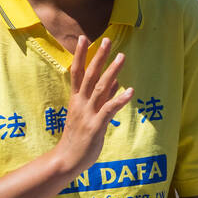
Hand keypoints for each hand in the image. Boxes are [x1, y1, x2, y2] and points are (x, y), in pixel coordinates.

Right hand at [56, 35, 132, 181]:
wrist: (67, 159)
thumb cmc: (78, 138)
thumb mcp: (88, 115)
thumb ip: (102, 98)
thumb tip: (116, 82)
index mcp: (76, 100)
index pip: (77, 72)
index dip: (80, 55)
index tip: (83, 38)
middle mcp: (81, 103)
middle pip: (90, 75)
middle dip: (99, 57)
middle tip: (108, 40)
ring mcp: (88, 114)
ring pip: (100, 88)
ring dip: (112, 71)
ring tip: (122, 57)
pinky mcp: (96, 126)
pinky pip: (109, 109)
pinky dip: (119, 99)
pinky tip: (130, 91)